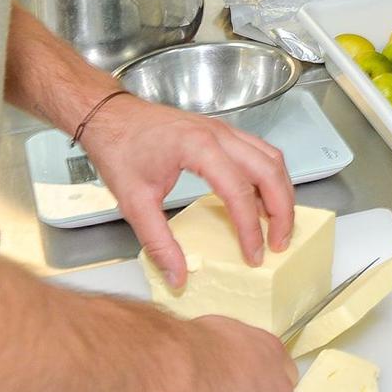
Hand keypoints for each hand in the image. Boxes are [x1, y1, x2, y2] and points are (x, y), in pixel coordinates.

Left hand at [83, 94, 295, 289]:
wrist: (109, 116)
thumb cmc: (119, 150)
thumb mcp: (133, 202)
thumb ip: (158, 242)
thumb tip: (178, 276)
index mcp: (197, 148)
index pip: (238, 191)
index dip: (250, 228)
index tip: (253, 254)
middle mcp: (218, 134)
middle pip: (268, 171)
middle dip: (281, 210)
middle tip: (280, 243)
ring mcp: (223, 129)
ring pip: (271, 158)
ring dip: (281, 191)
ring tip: (278, 224)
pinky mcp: (221, 131)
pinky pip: (259, 151)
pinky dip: (269, 176)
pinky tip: (262, 198)